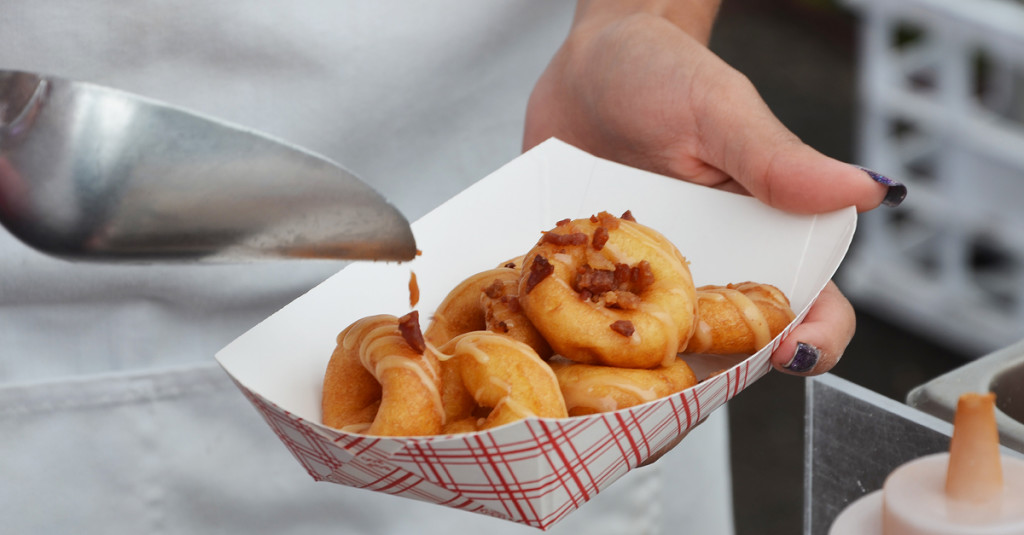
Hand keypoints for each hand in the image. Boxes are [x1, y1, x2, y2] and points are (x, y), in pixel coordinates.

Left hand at [524, 1, 904, 375]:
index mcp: (763, 237)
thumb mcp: (719, 110)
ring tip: (612, 368)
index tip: (788, 350)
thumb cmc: (663, 72)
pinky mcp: (589, 281)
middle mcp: (708, 271)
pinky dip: (570, 339)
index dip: (813, 340)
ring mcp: (645, 282)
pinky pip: (583, 325)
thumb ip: (780, 159)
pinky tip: (553, 342)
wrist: (584, 63)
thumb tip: (870, 188)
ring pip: (654, 352)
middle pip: (728, 348)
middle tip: (676, 371)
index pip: (809, 304)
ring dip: (636, 370)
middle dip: (710, 375)